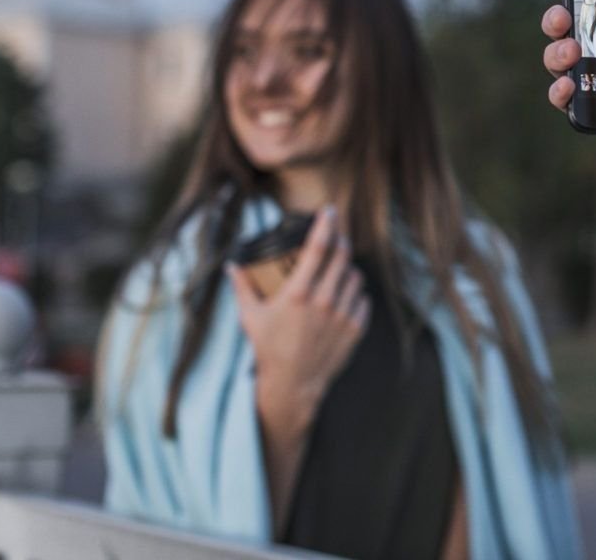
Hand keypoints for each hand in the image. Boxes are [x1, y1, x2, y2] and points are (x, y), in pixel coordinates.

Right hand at [226, 207, 369, 429]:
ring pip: (355, 276)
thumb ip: (242, 287)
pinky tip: (343, 296)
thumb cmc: (268, 348)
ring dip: (347, 268)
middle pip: (342, 255)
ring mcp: (342, 315)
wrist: (293, 384)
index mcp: (298, 294)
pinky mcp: (356, 328)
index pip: (318, 247)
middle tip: (335, 237)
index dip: (326, 224)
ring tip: (336, 271)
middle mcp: (324, 301)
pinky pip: (362, 298)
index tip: (329, 210)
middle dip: (340, 240)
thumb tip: (232, 264)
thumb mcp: (250, 316)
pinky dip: (354, 293)